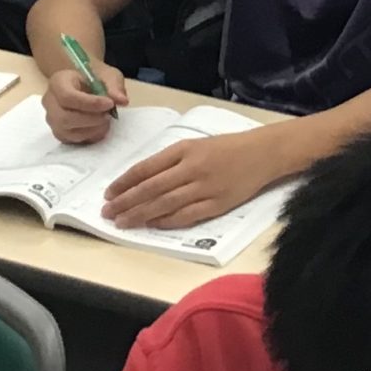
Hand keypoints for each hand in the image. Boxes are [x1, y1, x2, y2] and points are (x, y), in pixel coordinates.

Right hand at [44, 59, 128, 143]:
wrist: (84, 85)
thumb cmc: (94, 78)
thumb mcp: (108, 75)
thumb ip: (114, 86)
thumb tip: (121, 101)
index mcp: (58, 82)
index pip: (67, 96)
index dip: (90, 103)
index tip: (110, 103)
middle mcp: (49, 102)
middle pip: (64, 118)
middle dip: (91, 119)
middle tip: (109, 115)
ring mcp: (52, 120)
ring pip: (68, 132)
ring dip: (92, 129)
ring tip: (106, 120)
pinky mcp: (59, 133)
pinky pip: (73, 140)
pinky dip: (90, 136)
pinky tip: (100, 127)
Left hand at [103, 129, 281, 230]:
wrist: (263, 153)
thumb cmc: (226, 148)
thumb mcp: (195, 145)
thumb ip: (170, 161)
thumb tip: (141, 181)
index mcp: (184, 150)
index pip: (146, 168)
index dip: (125, 182)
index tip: (109, 193)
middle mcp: (192, 168)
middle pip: (151, 188)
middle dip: (126, 202)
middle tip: (107, 212)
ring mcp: (205, 187)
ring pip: (165, 204)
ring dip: (141, 214)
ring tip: (123, 222)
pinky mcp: (218, 204)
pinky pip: (187, 215)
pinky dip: (167, 221)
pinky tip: (152, 225)